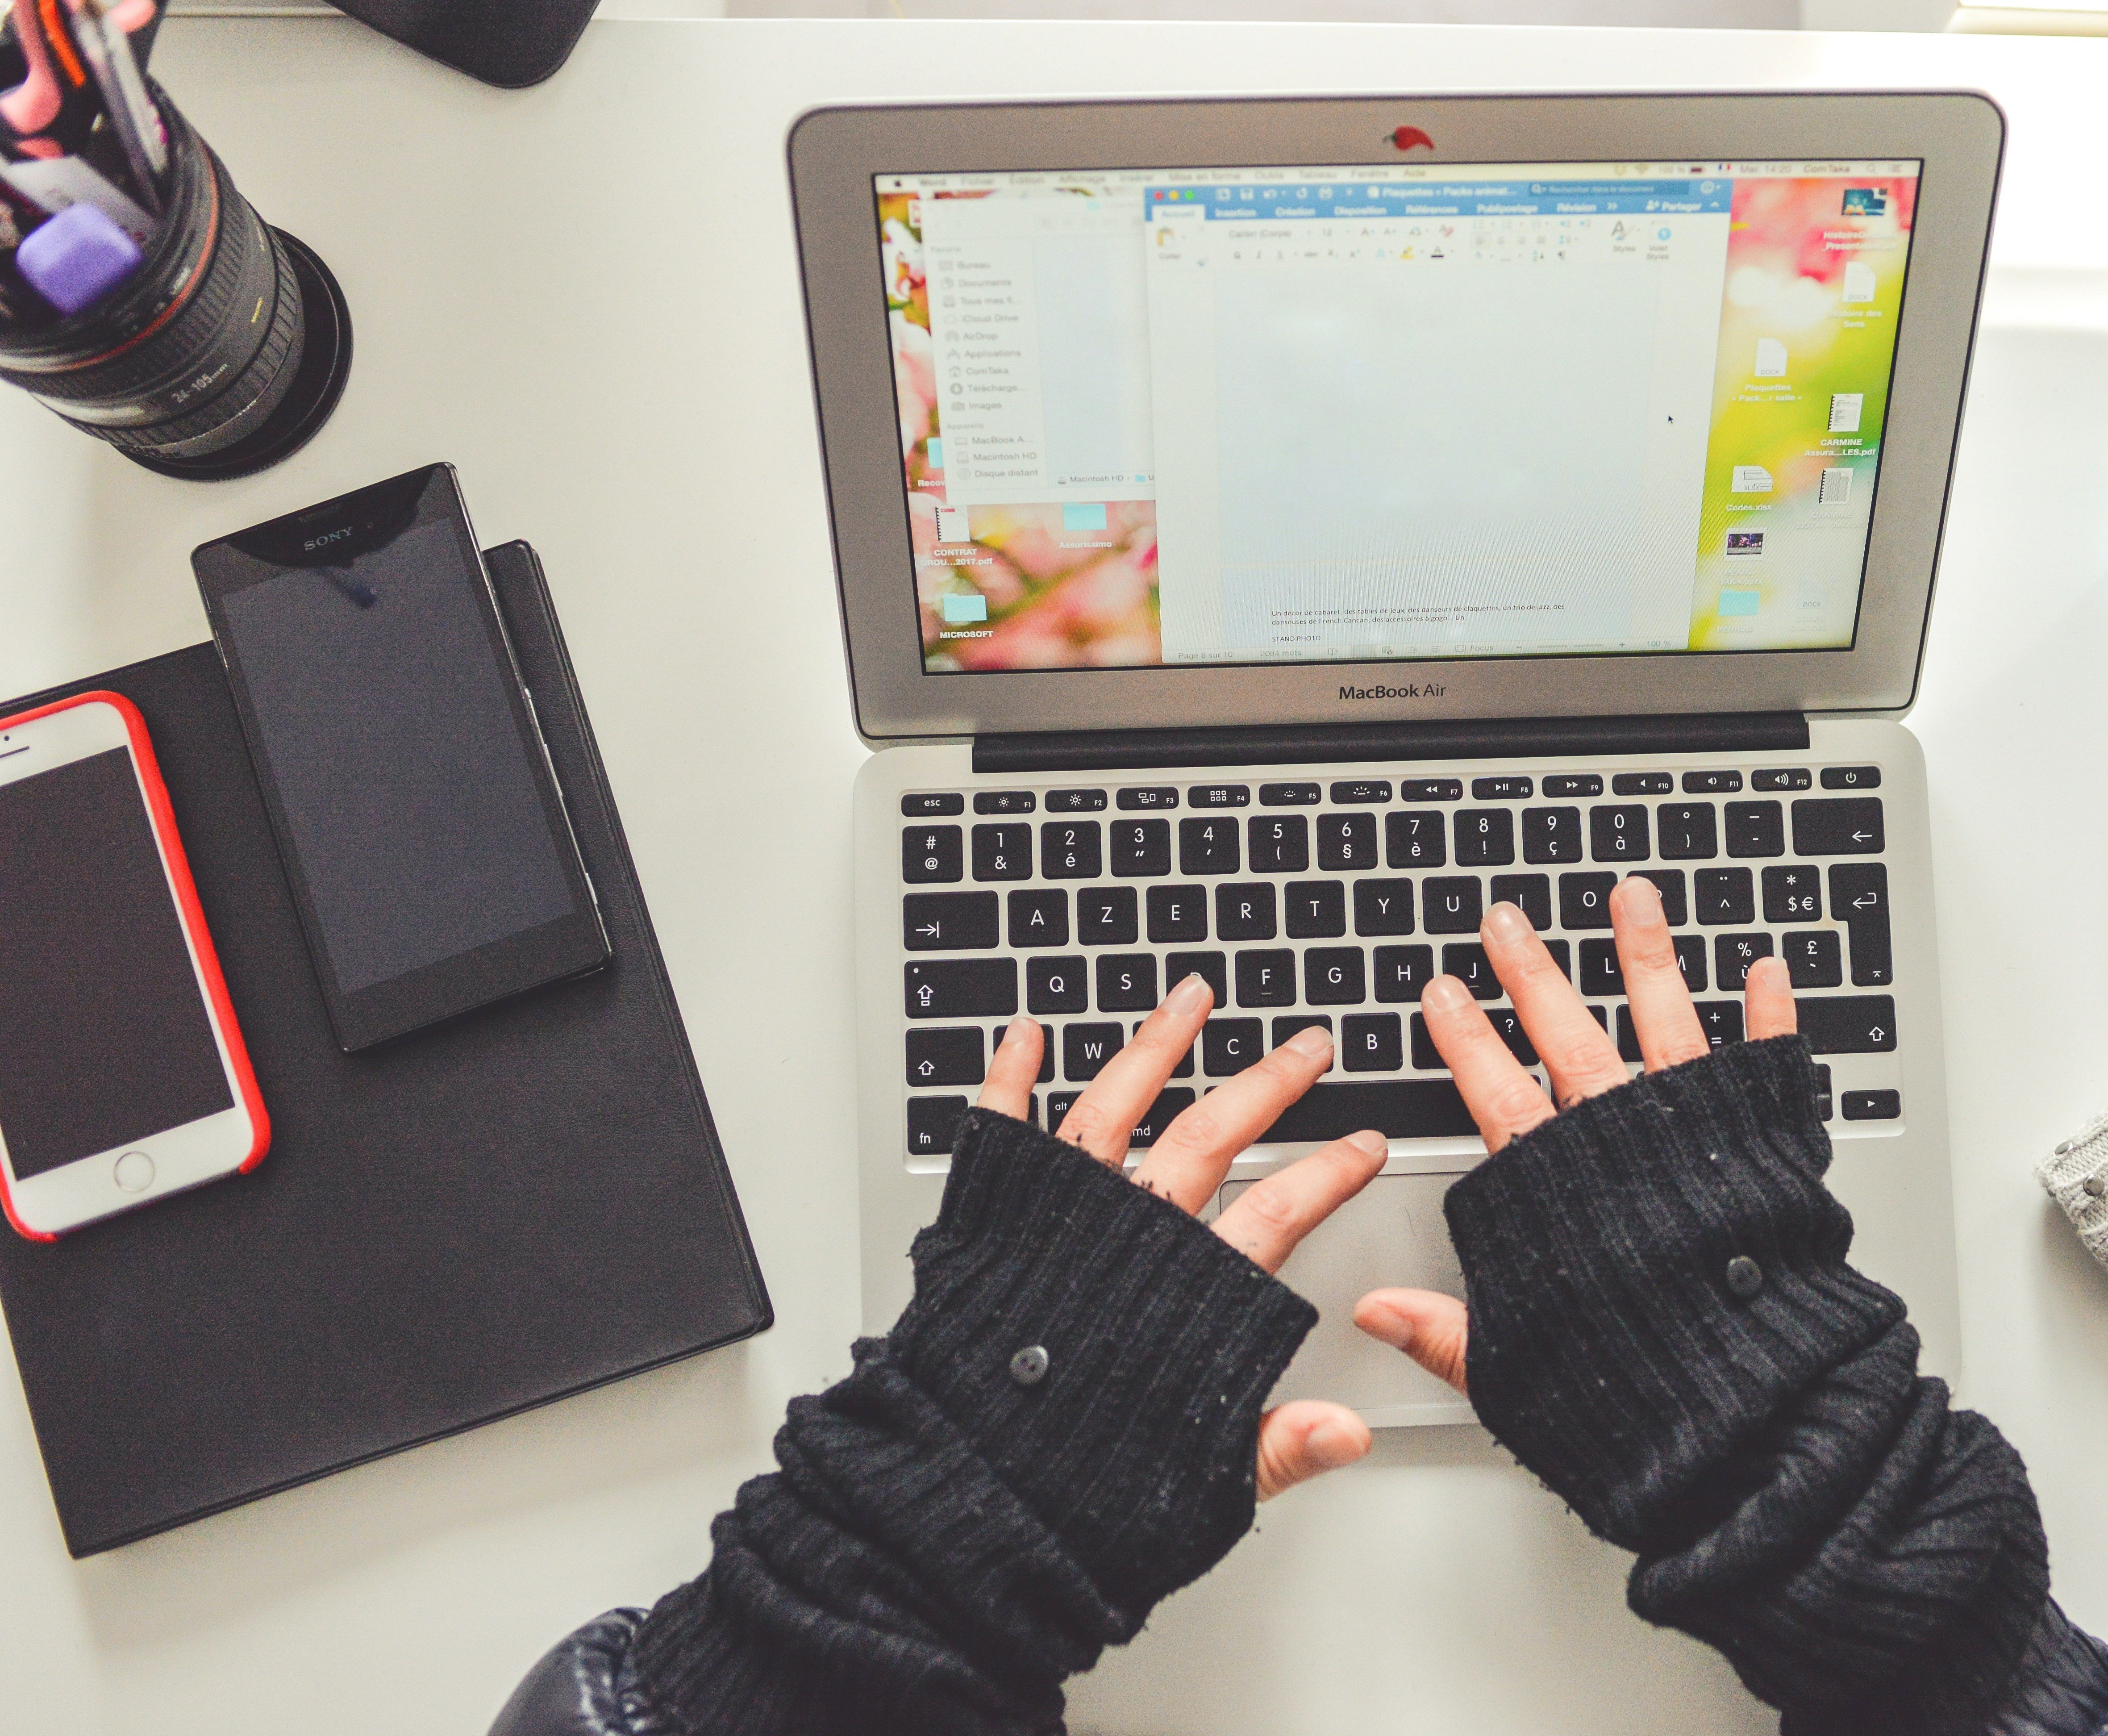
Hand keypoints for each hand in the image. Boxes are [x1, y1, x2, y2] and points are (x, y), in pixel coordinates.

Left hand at [976, 975, 1384, 1500]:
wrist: (966, 1501)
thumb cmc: (1071, 1492)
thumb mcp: (1199, 1484)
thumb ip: (1278, 1446)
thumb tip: (1349, 1430)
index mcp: (1184, 1297)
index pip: (1279, 1213)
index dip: (1328, 1173)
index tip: (1362, 1142)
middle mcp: (1125, 1241)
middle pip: (1210, 1136)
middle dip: (1267, 1083)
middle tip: (1306, 1046)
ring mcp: (1058, 1219)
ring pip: (1117, 1106)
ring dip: (1157, 1045)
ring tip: (1190, 996)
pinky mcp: (992, 1219)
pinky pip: (1002, 1128)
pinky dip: (1011, 1074)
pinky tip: (1027, 1031)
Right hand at [1353, 875, 1797, 1393]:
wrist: (1757, 1417)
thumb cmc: (1640, 1396)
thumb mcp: (1515, 1369)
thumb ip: (1444, 1330)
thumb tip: (1376, 1313)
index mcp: (1556, 1190)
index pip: (1492, 1090)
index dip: (1463, 1038)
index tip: (1444, 992)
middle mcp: (1622, 1146)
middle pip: (1566, 1035)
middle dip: (1531, 971)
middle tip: (1508, 922)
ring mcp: (1696, 1138)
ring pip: (1664, 1023)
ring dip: (1646, 954)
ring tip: (1633, 896)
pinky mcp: (1767, 1152)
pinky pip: (1769, 1069)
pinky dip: (1770, 1016)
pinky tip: (1765, 968)